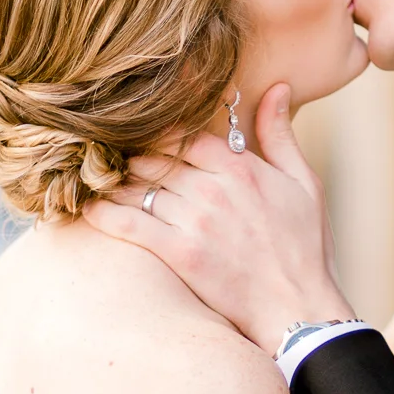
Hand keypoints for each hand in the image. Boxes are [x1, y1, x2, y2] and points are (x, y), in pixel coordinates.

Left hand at [83, 86, 351, 353]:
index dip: (161, 135)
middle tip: (113, 157)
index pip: (184, 135)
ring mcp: (194, 222)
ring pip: (138, 187)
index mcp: (241, 168)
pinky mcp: (179, 254)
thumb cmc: (305, 246)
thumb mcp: (304, 183)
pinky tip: (88, 208)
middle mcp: (213, 189)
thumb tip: (275, 86)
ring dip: (115, 182)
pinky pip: (129, 225)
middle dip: (133, 157)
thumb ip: (280, 133)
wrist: (298, 306)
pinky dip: (104, 214)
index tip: (147, 137)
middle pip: (155, 159)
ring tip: (97, 179)